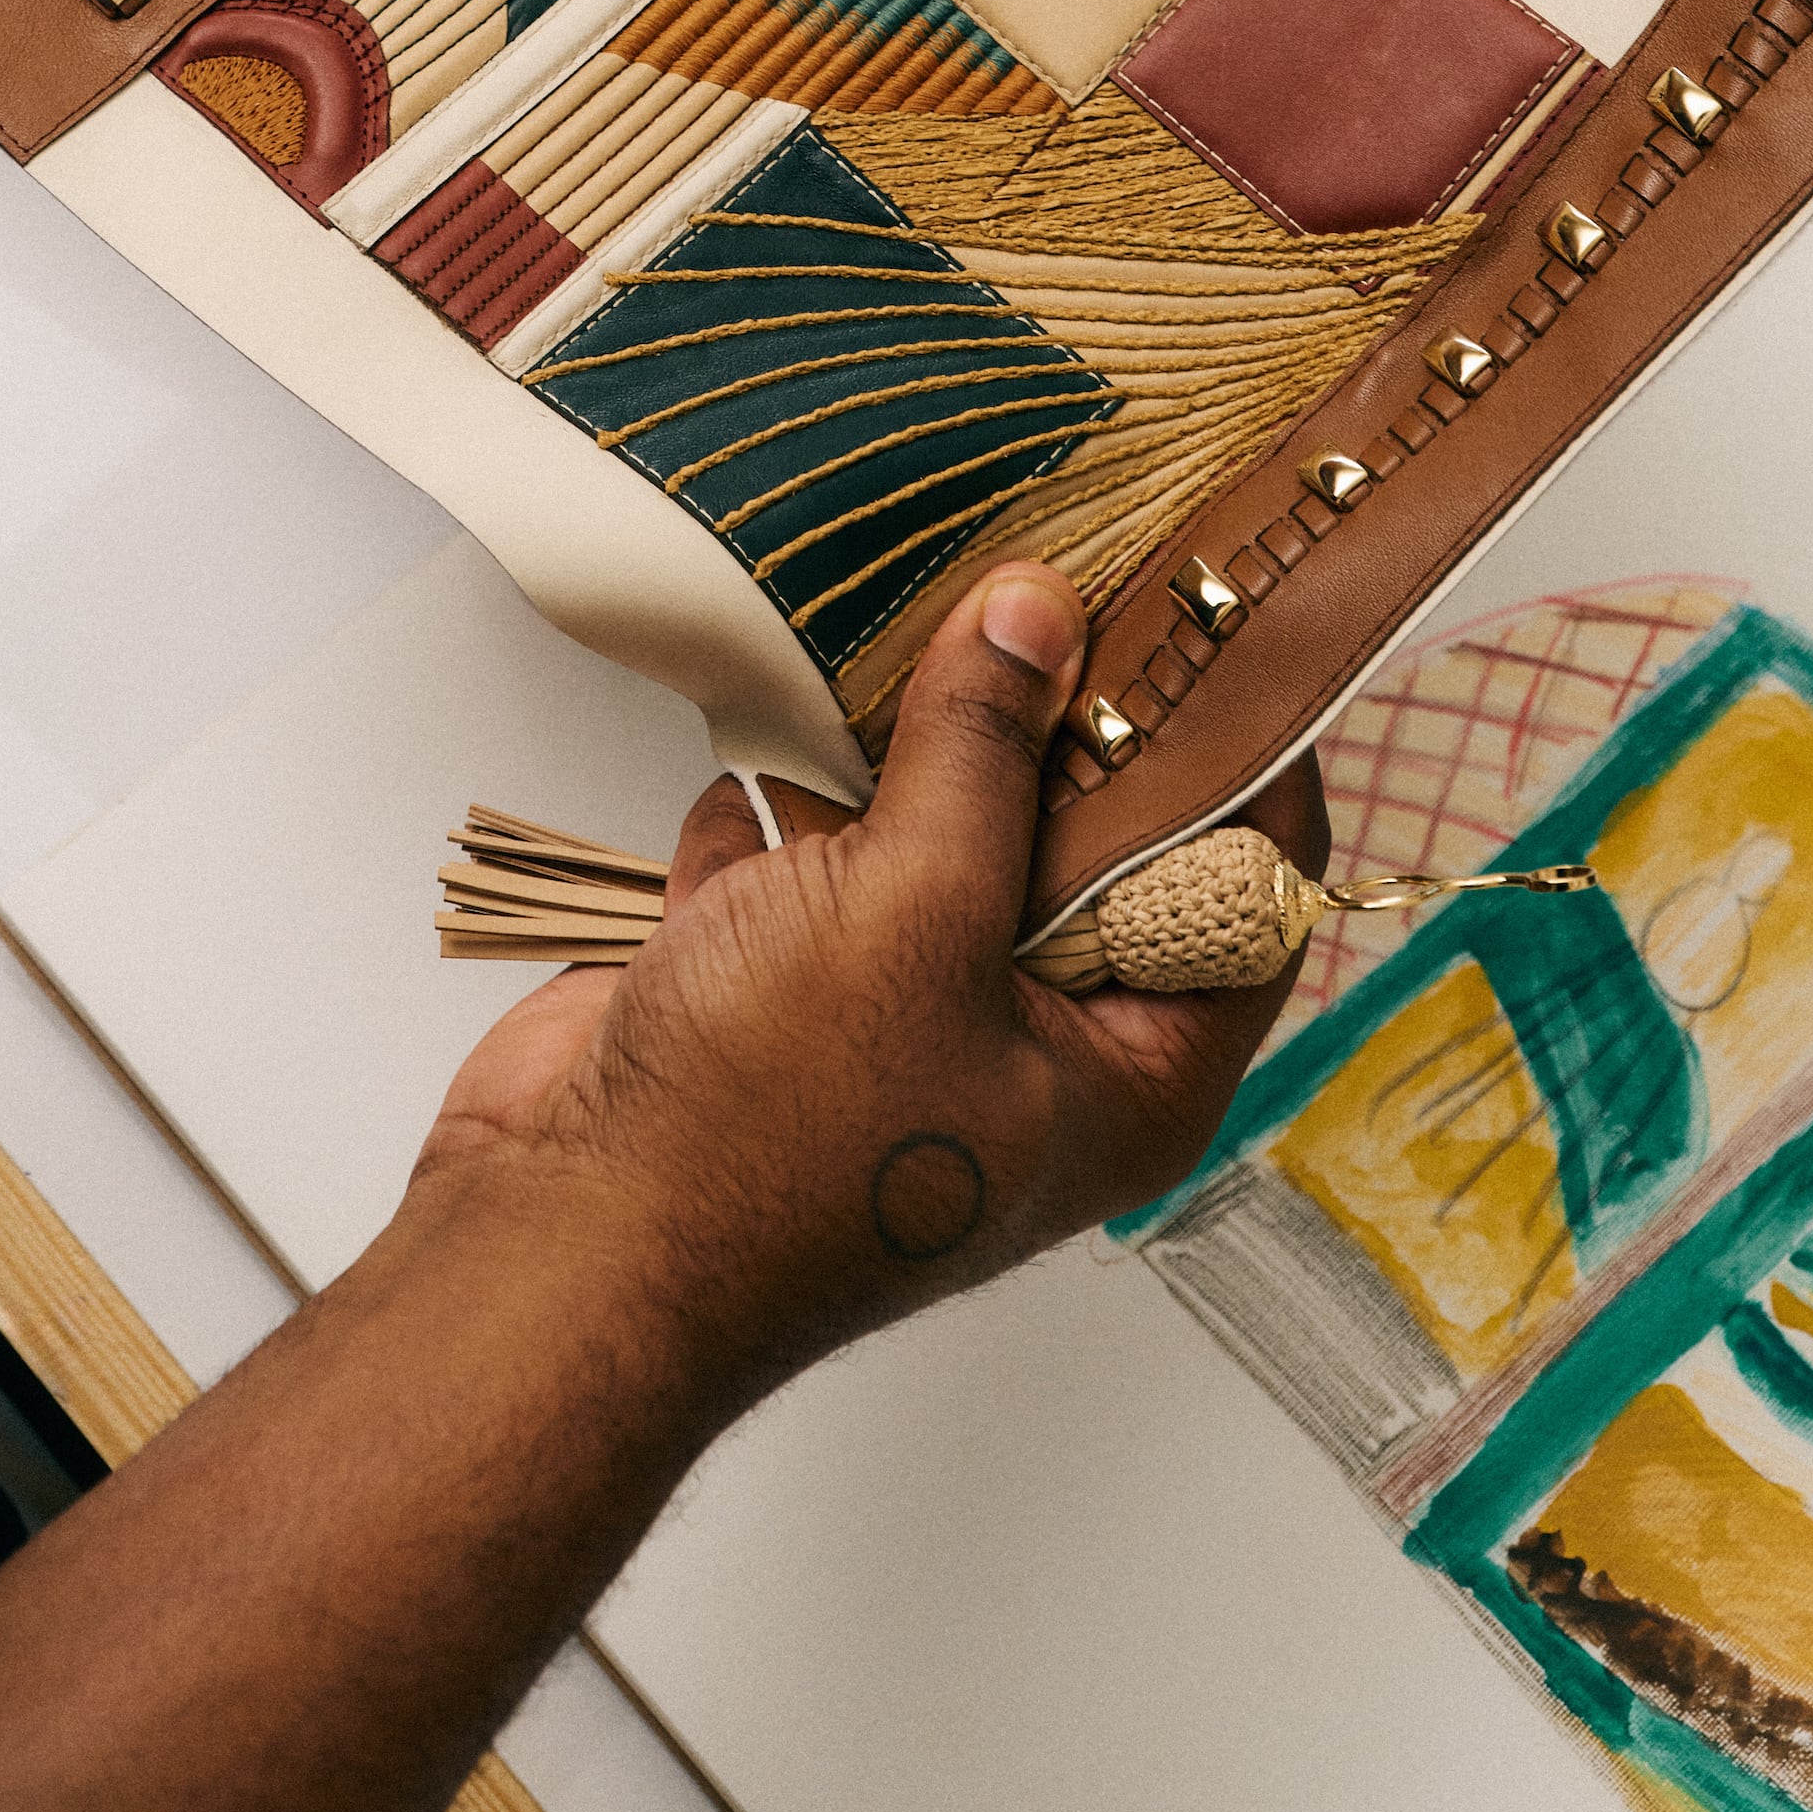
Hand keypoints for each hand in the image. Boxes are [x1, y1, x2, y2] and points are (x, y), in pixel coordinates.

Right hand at [406, 569, 1297, 1423]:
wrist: (564, 1241)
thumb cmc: (766, 1137)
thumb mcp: (913, 911)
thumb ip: (982, 753)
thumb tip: (1040, 615)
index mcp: (1127, 1072)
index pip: (1247, 888)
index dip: (1244, 754)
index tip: (1216, 613)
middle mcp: (1032, 1052)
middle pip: (1095, 849)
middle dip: (1067, 718)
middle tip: (1066, 570)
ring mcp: (899, 1021)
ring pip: (946, 841)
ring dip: (926, 741)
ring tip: (943, 597)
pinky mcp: (782, 993)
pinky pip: (816, 861)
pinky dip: (796, 794)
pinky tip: (787, 715)